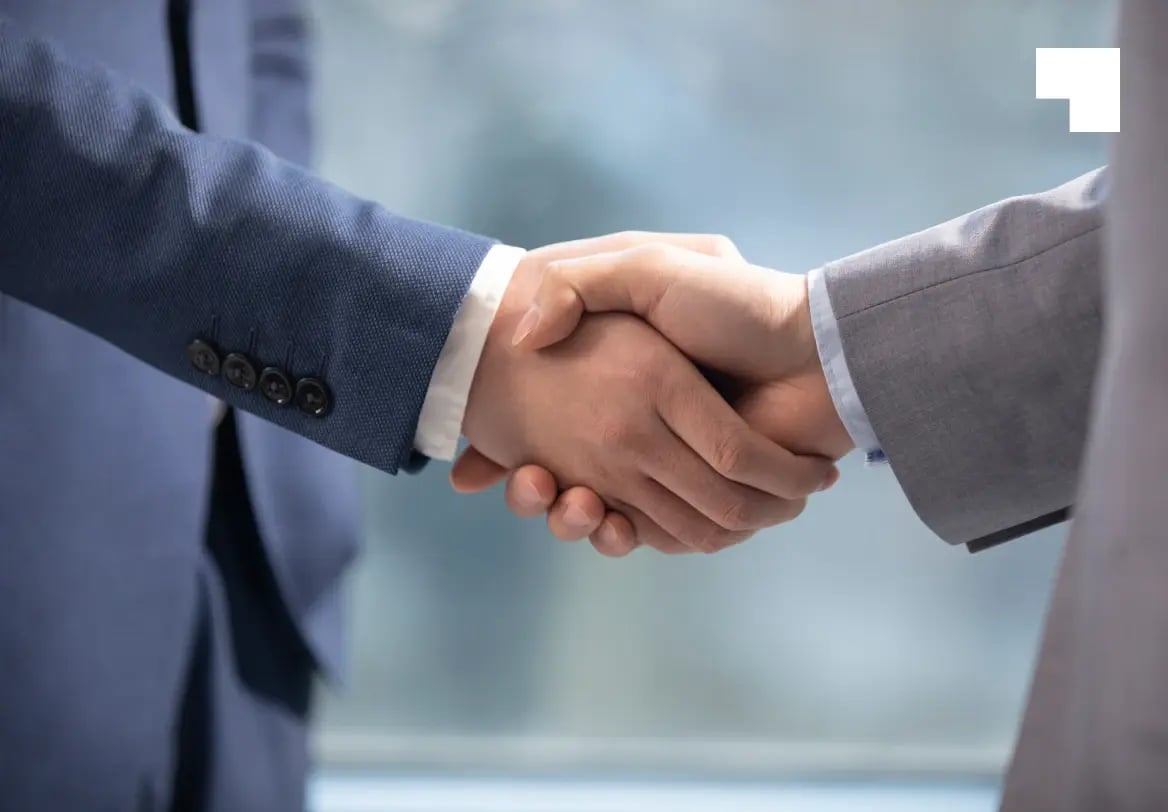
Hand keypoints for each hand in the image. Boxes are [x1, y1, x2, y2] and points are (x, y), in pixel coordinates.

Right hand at [457, 233, 838, 554]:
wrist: (814, 350)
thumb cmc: (733, 304)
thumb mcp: (645, 269)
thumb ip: (579, 286)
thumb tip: (518, 335)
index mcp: (624, 386)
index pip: (545, 429)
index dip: (504, 453)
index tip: (468, 468)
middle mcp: (641, 433)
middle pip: (564, 482)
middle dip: (532, 494)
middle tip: (522, 481)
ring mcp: (672, 471)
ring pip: (601, 516)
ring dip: (572, 520)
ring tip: (567, 500)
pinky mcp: (704, 504)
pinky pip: (654, 535)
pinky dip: (626, 537)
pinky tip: (607, 519)